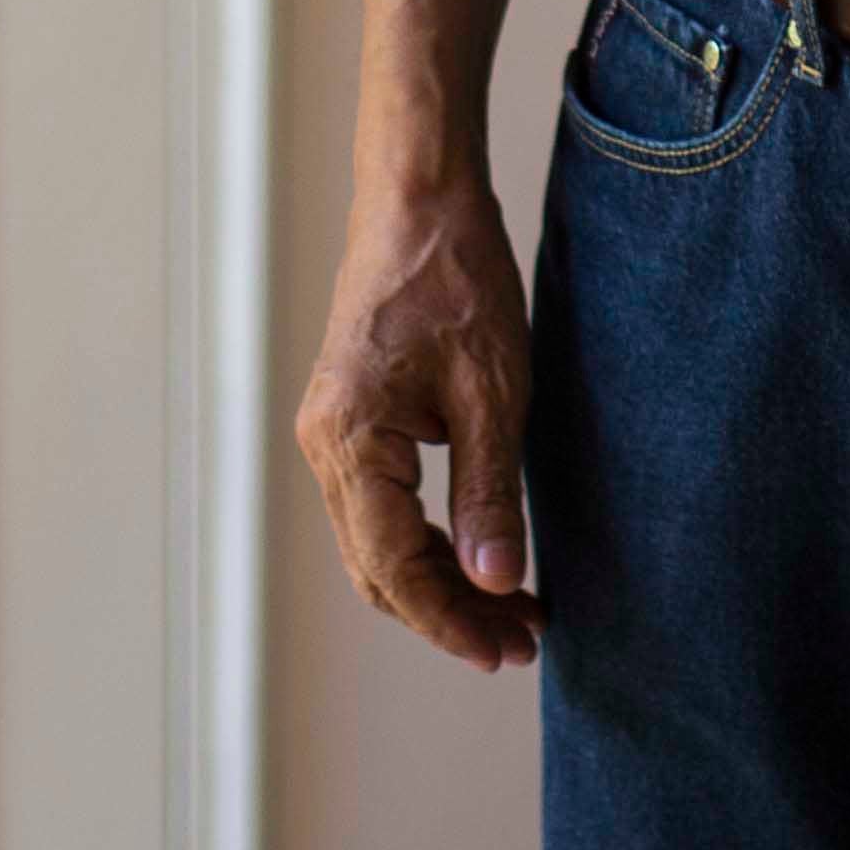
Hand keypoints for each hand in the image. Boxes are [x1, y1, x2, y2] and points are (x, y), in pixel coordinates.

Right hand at [296, 164, 542, 672]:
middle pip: (378, 569)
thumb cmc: (457, 279)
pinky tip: (479, 553)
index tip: (506, 650)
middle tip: (524, 638)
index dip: (451, 620)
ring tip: (513, 608)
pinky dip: (426, 543)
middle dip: (449, 613)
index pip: (395, 568)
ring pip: (376, 545)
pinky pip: (378, 508)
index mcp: (351, 441)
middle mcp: (325, 446)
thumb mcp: (494, 393)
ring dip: (440, 583)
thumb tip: (497, 583)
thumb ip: (490, 493)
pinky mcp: (350, 421)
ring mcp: (331, 434)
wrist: (419, 199)